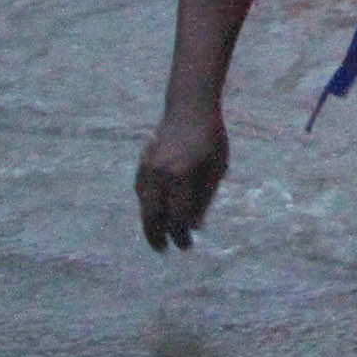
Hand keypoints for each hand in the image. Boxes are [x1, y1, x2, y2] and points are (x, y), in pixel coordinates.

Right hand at [136, 104, 230, 251]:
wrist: (190, 107)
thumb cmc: (210, 139)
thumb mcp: (216, 169)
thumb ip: (204, 199)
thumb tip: (195, 226)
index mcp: (181, 177)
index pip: (177, 217)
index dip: (181, 235)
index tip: (186, 246)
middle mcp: (160, 174)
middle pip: (154, 215)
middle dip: (158, 236)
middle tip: (164, 249)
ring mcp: (148, 168)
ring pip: (143, 205)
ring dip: (148, 223)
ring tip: (156, 237)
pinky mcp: (142, 163)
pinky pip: (140, 191)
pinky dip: (144, 205)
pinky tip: (151, 213)